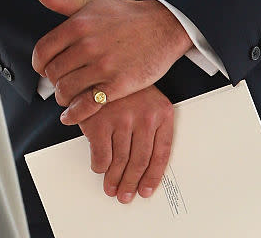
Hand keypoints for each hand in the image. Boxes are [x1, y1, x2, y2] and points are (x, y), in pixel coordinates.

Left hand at [31, 0, 191, 123]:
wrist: (162, 26)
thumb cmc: (127, 15)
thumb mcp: (93, 1)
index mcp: (78, 25)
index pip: (42, 51)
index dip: (39, 63)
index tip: (44, 68)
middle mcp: (88, 45)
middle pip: (53, 73)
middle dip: (53, 80)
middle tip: (60, 81)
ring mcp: (102, 66)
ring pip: (66, 90)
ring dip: (63, 96)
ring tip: (68, 95)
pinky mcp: (117, 85)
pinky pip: (86, 105)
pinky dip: (74, 114)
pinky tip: (71, 114)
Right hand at [80, 85, 173, 203]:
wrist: (99, 66)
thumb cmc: (125, 88)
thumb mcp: (148, 100)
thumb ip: (151, 127)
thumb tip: (147, 169)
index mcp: (162, 111)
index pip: (162, 153)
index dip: (153, 176)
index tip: (146, 190)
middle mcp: (144, 115)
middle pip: (140, 161)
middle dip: (131, 183)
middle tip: (125, 195)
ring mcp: (122, 118)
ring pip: (120, 162)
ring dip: (114, 180)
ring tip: (111, 187)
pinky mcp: (99, 122)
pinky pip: (101, 157)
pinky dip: (100, 167)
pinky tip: (100, 167)